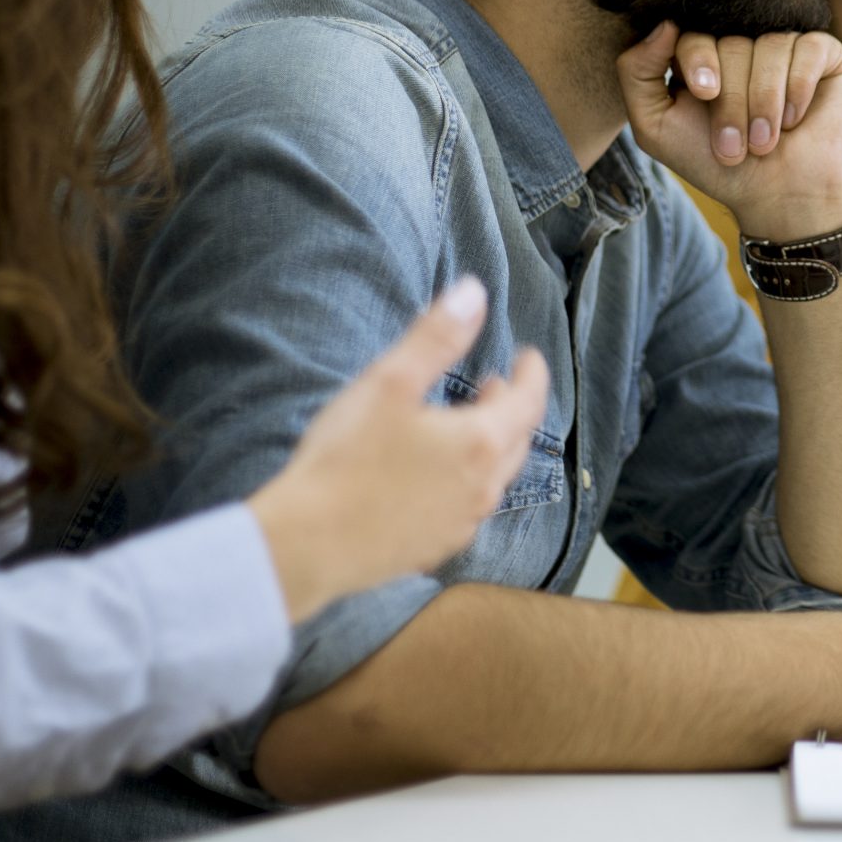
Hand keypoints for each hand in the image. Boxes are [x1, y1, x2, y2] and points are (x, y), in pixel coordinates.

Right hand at [247, 278, 547, 622]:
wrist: (307, 545)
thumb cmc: (346, 460)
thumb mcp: (390, 383)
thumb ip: (437, 336)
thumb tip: (474, 293)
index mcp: (480, 443)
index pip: (529, 402)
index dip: (533, 374)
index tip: (527, 355)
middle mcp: (483, 488)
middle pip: (517, 441)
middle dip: (512, 408)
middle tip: (495, 385)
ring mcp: (460, 524)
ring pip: (494, 477)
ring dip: (491, 445)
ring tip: (466, 425)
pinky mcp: (434, 548)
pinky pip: (467, 507)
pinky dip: (467, 480)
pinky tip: (437, 476)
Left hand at [620, 22, 841, 241]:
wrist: (780, 198)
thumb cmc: (716, 166)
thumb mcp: (657, 127)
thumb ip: (637, 73)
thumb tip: (664, 22)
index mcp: (702, 54)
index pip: (693, 31)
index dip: (698, 60)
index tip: (704, 95)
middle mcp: (743, 43)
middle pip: (731, 41)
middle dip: (732, 100)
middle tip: (735, 145)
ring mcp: (785, 47)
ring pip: (770, 44)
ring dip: (764, 102)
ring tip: (765, 142)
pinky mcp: (824, 56)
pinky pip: (808, 47)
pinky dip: (798, 87)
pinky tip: (796, 119)